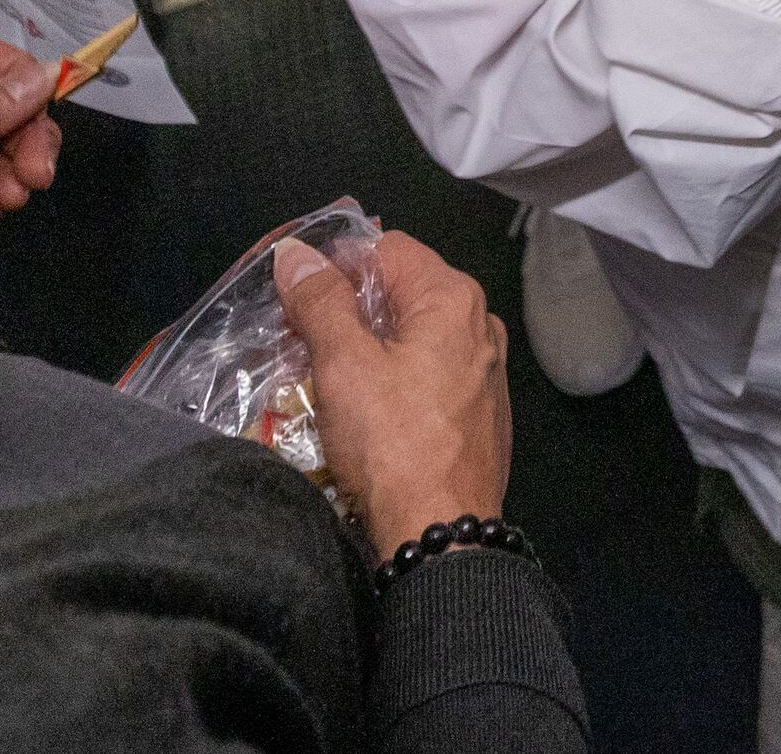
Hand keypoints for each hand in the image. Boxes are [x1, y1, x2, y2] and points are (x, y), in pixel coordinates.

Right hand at [276, 227, 511, 557]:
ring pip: (413, 339)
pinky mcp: (479, 413)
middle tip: (300, 343)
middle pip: (401, 293)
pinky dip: (393, 382)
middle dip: (348, 312)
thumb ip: (320, 303)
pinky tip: (362, 412)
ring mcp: (485, 371)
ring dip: (366, 351)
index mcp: (454, 298)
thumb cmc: (392, 442)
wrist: (441, 532)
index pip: (388, 248)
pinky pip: (428, 377)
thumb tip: (296, 254)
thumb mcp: (344, 366)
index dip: (338, 266)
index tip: (298, 300)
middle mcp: (480, 324)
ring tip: (320, 379)